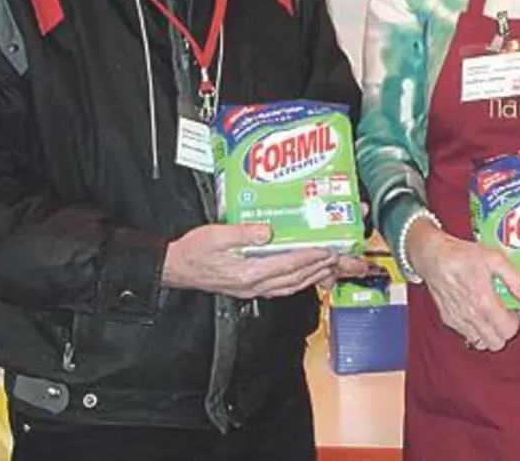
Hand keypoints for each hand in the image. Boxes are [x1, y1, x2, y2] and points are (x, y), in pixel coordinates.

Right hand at [162, 223, 338, 298]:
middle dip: (323, 269)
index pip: (288, 266)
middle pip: (297, 279)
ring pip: (293, 286)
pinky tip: (308, 274)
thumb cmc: (193, 252)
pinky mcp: (251, 288)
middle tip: (343, 261)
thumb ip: (242, 233)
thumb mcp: (215, 235)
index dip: (311, 258)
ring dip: (315, 276)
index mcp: (248, 273)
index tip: (329, 251)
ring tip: (333, 267)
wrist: (176, 268)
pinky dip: (300, 281)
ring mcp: (254, 289)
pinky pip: (283, 287)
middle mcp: (255, 285)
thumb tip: (266, 231)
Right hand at [404, 217, 519, 351]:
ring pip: (481, 343)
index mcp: (484, 301)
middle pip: (496, 344)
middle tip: (502, 316)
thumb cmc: (462, 255)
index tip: (511, 311)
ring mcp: (459, 320)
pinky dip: (474, 330)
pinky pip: (466, 336)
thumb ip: (513, 277)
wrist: (434, 256)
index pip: (508, 331)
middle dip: (503, 332)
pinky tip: (475, 313)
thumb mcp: (494, 258)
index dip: (514, 322)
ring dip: (488, 334)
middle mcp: (471, 315)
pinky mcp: (449, 319)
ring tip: (489, 316)